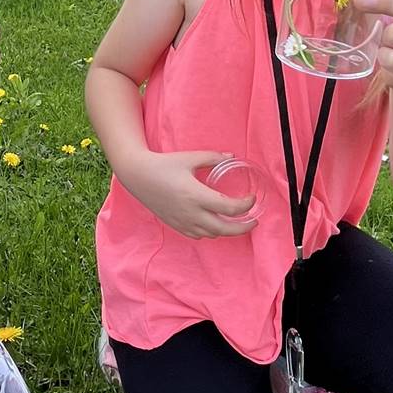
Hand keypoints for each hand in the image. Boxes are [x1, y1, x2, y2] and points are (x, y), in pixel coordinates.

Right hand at [125, 149, 256, 238]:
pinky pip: (198, 235)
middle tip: (254, 221)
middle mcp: (190, 213)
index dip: (246, 205)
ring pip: (212, 234)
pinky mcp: (175, 225)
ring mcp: (182, 222)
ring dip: (226, 229)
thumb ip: (213, 158)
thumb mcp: (190, 157)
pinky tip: (214, 222)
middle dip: (243, 227)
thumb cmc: (164, 164)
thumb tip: (232, 156)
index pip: (229, 208)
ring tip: (235, 221)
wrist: (138, 176)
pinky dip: (210, 231)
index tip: (251, 198)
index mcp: (196, 195)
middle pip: (224, 229)